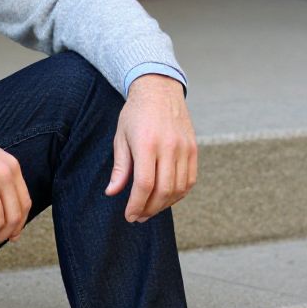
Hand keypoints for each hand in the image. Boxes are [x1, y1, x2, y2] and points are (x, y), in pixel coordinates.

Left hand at [105, 74, 197, 221]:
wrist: (159, 90)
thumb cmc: (135, 114)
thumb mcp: (121, 138)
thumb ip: (120, 167)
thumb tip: (112, 192)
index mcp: (147, 144)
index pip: (145, 184)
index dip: (137, 204)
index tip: (129, 216)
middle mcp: (169, 147)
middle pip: (163, 190)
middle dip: (149, 209)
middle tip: (138, 217)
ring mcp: (185, 148)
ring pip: (179, 188)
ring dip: (164, 204)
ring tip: (150, 209)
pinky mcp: (194, 149)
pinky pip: (190, 180)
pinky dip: (179, 194)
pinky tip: (166, 198)